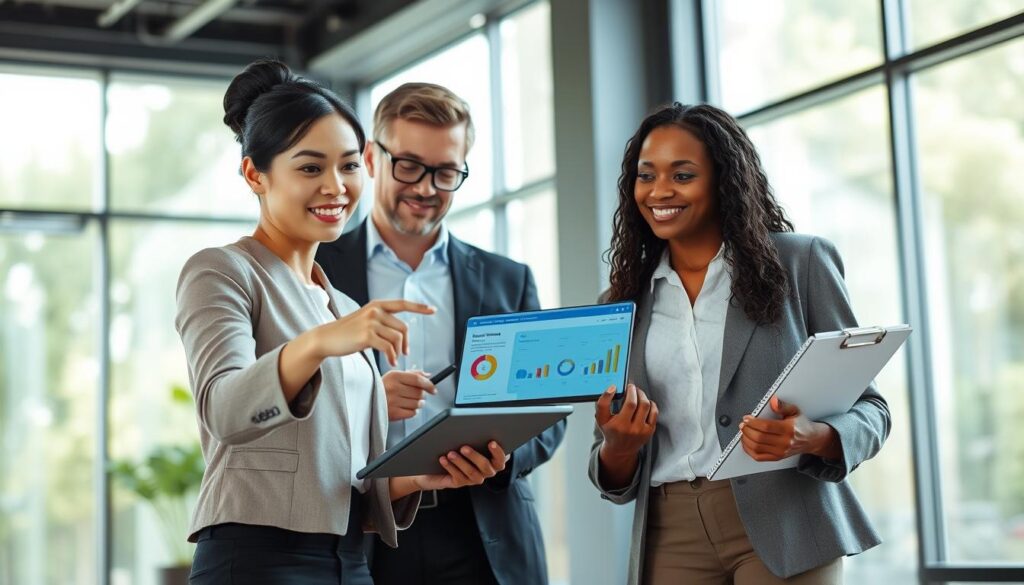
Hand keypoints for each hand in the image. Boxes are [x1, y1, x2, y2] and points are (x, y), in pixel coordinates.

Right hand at [314, 300, 433, 365]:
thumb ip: (383, 320)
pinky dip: (392, 357)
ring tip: (395, 359)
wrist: (327, 338)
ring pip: (397, 338)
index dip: (419, 307)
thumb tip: (402, 331)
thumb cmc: (348, 332)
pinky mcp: (366, 336)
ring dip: (399, 352)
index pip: (403, 303)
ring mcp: (370, 322)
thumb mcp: (366, 320)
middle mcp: (375, 310)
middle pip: (403, 327)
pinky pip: (388, 348)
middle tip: (405, 353)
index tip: (433, 310)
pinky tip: (391, 362)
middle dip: (406, 343)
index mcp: (377, 305)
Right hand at [382, 370, 435, 420]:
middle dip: (421, 395)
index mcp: (394, 376)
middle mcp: (394, 388)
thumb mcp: (394, 376)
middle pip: (419, 393)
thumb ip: (412, 374)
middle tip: (416, 395)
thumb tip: (428, 375)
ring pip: (417, 404)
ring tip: (409, 401)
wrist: (366, 401)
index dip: (429, 384)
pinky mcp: (393, 413)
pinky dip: (411, 411)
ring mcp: (393, 401)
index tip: (433, 389)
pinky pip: (412, 413)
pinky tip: (404, 408)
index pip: (417, 380)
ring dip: (417, 404)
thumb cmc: (383, 387)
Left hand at [411, 442, 507, 490]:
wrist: (440, 463)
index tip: (491, 442)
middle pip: (485, 466)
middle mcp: (487, 471)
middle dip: (474, 456)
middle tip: (464, 447)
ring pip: (471, 472)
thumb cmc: (462, 445)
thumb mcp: (472, 440)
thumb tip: (476, 429)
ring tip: (451, 453)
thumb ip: (478, 437)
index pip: (501, 459)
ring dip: (460, 462)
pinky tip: (443, 459)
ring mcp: (474, 478)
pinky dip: (450, 467)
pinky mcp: (461, 482)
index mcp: (494, 460)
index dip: (498, 452)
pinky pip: (458, 477)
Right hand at [596, 384, 657, 455]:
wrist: (620, 449)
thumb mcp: (601, 418)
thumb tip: (612, 388)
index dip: (631, 392)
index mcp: (619, 425)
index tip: (628, 386)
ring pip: (648, 406)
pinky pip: (654, 413)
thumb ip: (603, 402)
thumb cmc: (610, 431)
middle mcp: (633, 429)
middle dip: (638, 392)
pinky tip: (644, 402)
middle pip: (641, 404)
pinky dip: (650, 404)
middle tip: (633, 388)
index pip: (630, 404)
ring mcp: (643, 431)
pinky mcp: (650, 431)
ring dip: (643, 396)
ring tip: (638, 393)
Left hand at [739, 396, 840, 460]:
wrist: (811, 439)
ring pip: (756, 447)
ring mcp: (780, 452)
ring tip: (744, 432)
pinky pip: (758, 456)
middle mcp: (784, 442)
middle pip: (759, 438)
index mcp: (788, 429)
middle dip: (747, 430)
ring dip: (746, 439)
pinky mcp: (777, 457)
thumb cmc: (801, 425)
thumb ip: (782, 406)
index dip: (753, 422)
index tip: (747, 418)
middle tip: (743, 424)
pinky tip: (747, 442)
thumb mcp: (794, 411)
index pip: (766, 427)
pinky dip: (749, 450)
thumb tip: (773, 400)